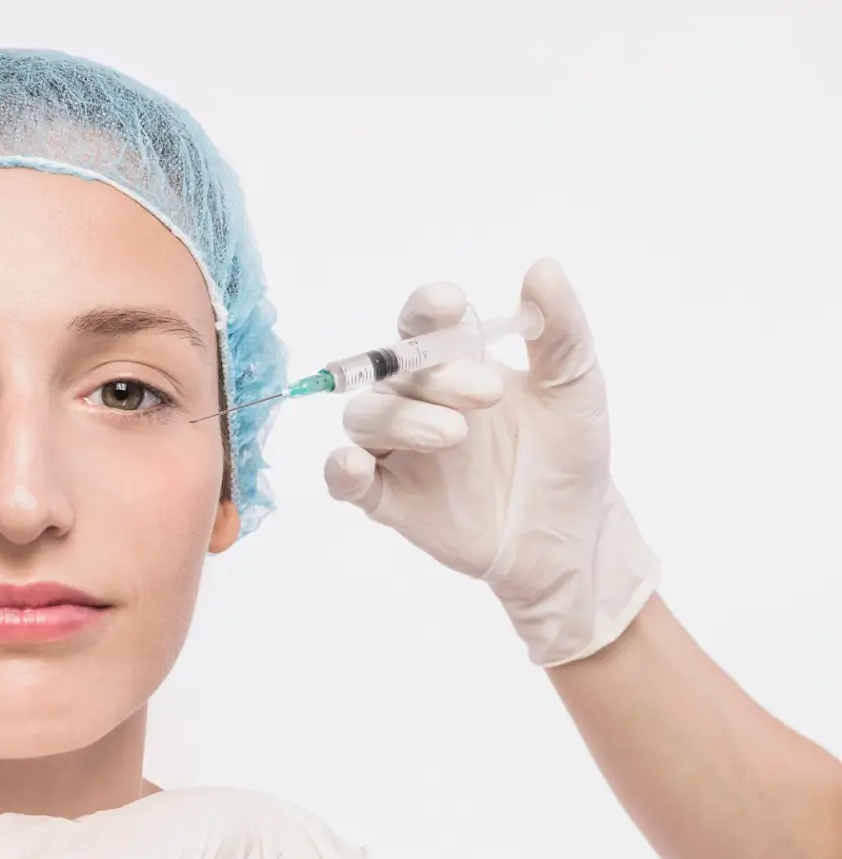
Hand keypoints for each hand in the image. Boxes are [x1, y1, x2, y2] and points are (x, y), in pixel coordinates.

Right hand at [323, 259, 660, 665]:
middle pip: (392, 371)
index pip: (420, 324)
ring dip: (400, 420)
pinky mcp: (389, 498)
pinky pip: (347, 478)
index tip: (450, 308)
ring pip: (366, 418)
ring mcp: (399, 450)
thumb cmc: (568, 453)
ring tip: (453, 435)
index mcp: (454, 364)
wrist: (571, 534)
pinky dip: (340, 469)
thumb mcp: (576, 386)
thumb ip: (560, 330)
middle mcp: (417, 400)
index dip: (426, 311)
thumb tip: (543, 268)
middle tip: (489, 395)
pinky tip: (354, 466)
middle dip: (434, 375)